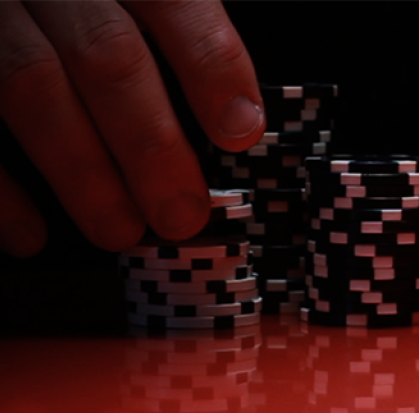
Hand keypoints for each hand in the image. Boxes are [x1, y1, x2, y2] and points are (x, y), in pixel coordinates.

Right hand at [0, 0, 264, 255]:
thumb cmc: (72, 9)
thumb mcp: (119, 0)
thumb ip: (164, 30)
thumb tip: (229, 119)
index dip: (211, 64)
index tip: (241, 132)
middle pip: (106, 52)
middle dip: (152, 144)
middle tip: (181, 214)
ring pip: (30, 81)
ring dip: (82, 170)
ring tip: (119, 230)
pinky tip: (29, 235)